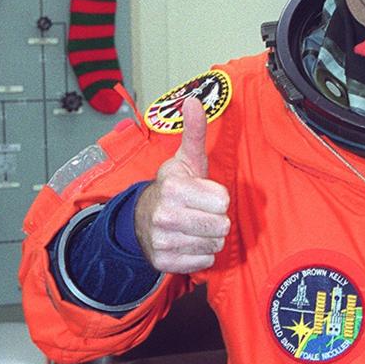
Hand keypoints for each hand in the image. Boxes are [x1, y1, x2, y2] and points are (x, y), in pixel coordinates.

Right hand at [134, 95, 230, 272]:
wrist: (141, 218)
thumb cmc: (174, 188)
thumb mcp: (186, 160)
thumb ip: (194, 132)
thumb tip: (194, 101)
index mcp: (173, 188)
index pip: (223, 201)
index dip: (218, 197)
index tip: (204, 194)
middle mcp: (165, 215)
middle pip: (221, 225)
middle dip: (216, 219)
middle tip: (201, 212)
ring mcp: (163, 241)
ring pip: (215, 245)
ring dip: (209, 237)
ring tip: (194, 225)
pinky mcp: (164, 262)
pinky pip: (205, 261)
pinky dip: (201, 254)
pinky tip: (188, 241)